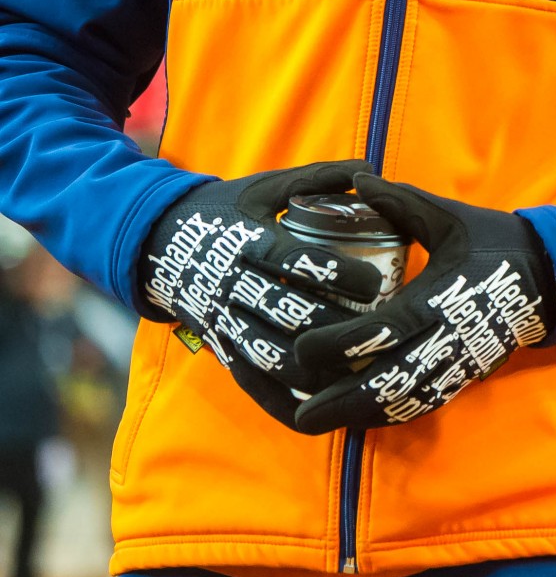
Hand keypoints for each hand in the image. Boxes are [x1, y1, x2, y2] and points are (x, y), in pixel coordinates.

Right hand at [138, 162, 386, 420]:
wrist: (156, 242)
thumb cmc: (225, 211)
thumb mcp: (265, 187)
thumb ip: (319, 176)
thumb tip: (371, 166)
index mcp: (247, 241)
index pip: (293, 261)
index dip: (336, 274)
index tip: (377, 282)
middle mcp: (233, 284)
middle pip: (286, 313)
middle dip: (335, 325)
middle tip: (379, 330)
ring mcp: (223, 320)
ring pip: (269, 354)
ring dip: (315, 367)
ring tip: (359, 369)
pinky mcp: (218, 347)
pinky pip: (249, 383)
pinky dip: (282, 401)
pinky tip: (317, 409)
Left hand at [284, 175, 555, 434]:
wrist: (551, 278)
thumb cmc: (496, 243)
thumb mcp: (450, 216)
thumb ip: (402, 202)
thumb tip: (358, 181)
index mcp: (440, 296)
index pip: (384, 330)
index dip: (339, 345)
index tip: (303, 348)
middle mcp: (448, 337)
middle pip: (388, 383)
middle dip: (339, 402)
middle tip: (298, 413)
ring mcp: (458, 361)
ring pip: (403, 403)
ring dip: (358, 416)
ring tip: (317, 421)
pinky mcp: (465, 374)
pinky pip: (422, 404)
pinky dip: (387, 416)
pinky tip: (358, 418)